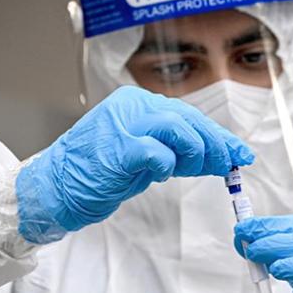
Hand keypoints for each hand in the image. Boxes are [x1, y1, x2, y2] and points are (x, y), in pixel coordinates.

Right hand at [16, 85, 253, 243]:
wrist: (54, 188)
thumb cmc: (97, 174)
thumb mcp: (143, 157)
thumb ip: (174, 151)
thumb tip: (215, 156)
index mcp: (136, 104)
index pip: (187, 115)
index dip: (217, 135)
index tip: (239, 152)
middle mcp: (131, 106)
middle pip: (188, 118)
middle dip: (216, 144)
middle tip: (230, 164)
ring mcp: (122, 124)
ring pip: (178, 128)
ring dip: (195, 153)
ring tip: (194, 169)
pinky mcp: (117, 148)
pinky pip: (158, 152)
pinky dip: (168, 165)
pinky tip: (161, 173)